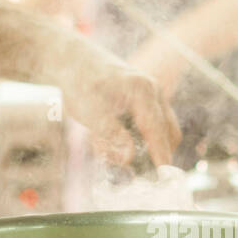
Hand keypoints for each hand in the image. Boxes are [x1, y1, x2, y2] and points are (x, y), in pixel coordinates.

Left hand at [58, 45, 181, 166]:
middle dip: (156, 154)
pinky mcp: (145, 96)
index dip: (162, 157)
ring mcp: (151, 91)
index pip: (157, 131)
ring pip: (161, 128)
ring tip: (116, 153)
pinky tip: (114, 140)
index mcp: (142, 91)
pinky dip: (142, 136)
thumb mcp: (89, 111)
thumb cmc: (78, 82)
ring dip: (148, 146)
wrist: (71, 58)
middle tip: (138, 174)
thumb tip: (128, 158)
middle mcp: (153, 90)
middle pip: (167, 132)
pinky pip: (152, 122)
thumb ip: (110, 135)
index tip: (166, 179)